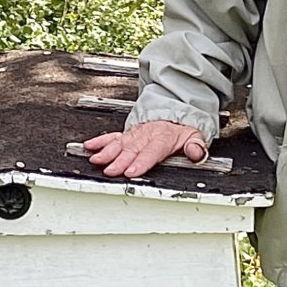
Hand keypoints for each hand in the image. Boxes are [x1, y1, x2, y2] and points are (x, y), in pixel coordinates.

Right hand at [85, 120, 207, 179]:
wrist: (174, 114)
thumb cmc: (181, 131)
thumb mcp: (195, 136)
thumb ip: (196, 146)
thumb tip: (195, 152)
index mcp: (164, 137)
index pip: (152, 151)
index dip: (141, 162)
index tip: (131, 171)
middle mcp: (147, 135)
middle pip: (132, 149)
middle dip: (120, 160)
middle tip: (110, 170)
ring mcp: (135, 134)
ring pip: (120, 143)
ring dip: (107, 152)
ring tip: (97, 160)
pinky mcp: (127, 134)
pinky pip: (112, 136)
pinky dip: (100, 141)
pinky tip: (90, 146)